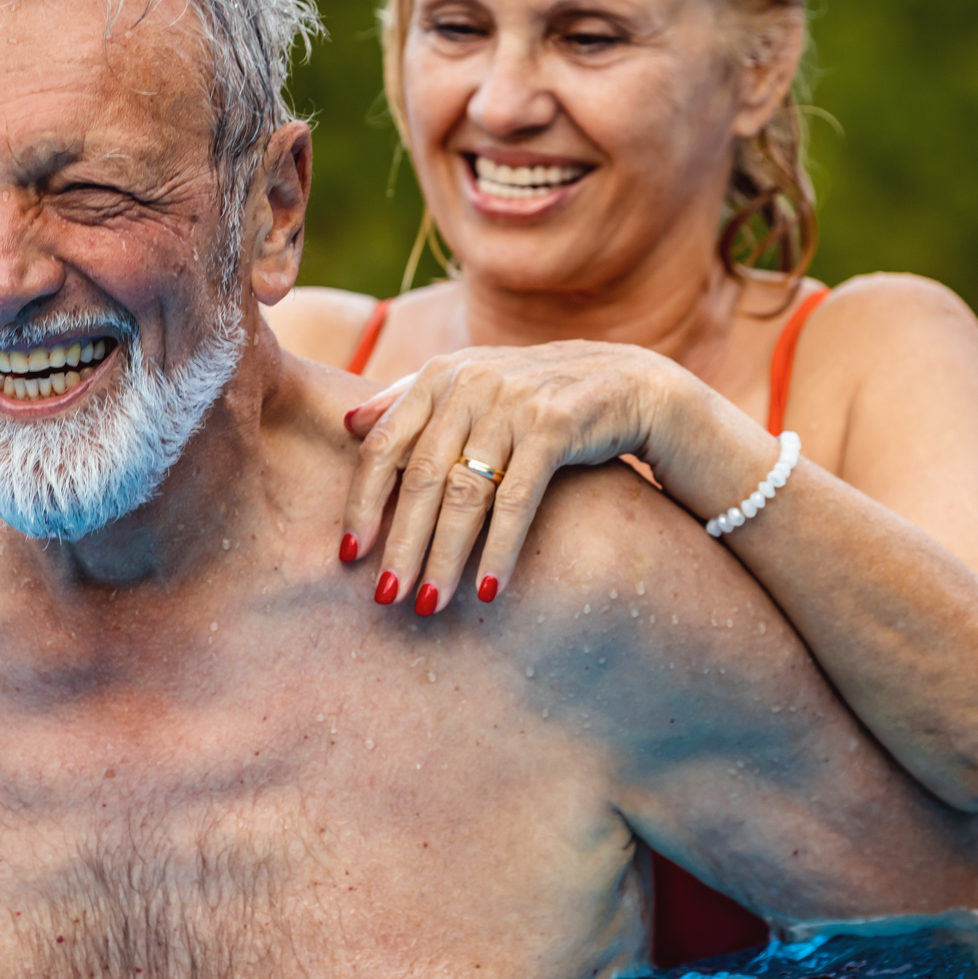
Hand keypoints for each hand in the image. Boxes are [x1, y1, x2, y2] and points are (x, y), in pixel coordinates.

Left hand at [340, 341, 696, 614]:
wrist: (629, 384)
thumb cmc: (541, 396)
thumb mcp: (476, 384)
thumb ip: (412, 400)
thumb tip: (349, 424)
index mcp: (441, 375)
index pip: (383, 446)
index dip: (362, 503)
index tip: (348, 555)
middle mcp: (471, 383)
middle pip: (421, 477)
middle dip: (401, 543)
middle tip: (386, 595)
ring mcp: (513, 403)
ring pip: (465, 493)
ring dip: (445, 555)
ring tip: (430, 604)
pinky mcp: (554, 426)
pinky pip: (516, 500)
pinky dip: (500, 548)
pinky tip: (488, 589)